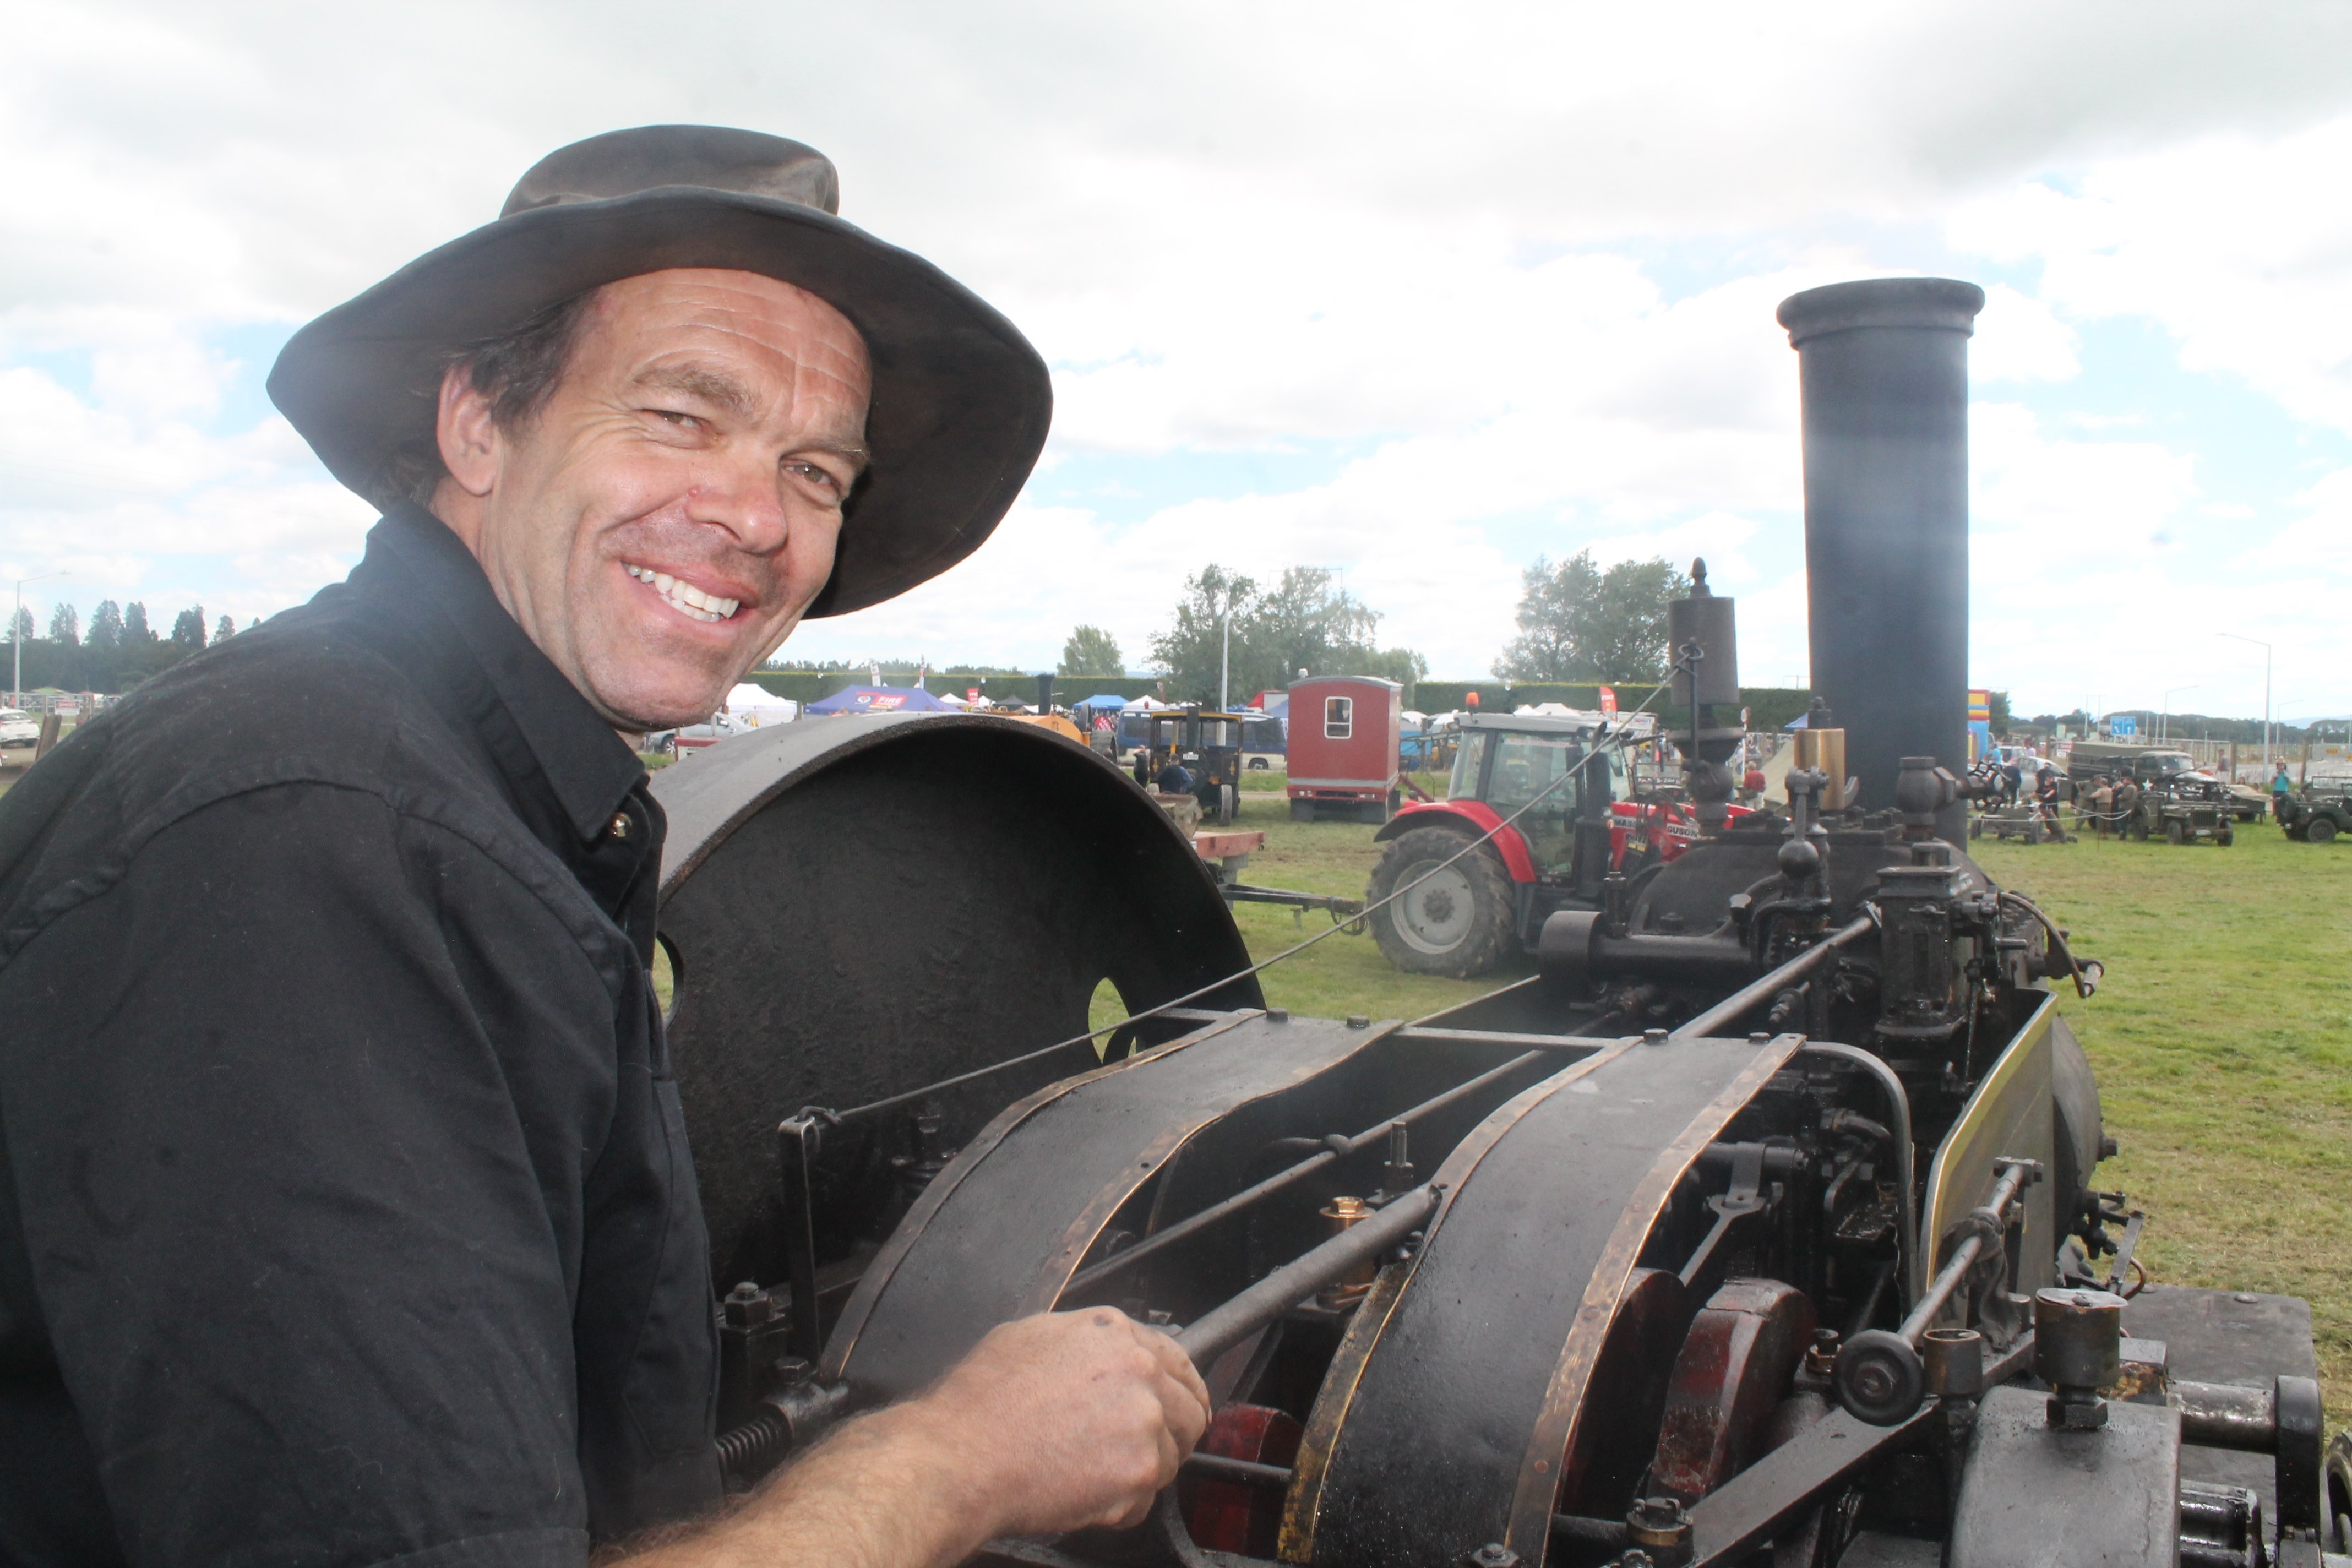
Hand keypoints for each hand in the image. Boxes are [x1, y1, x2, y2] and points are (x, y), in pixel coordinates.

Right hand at [915, 1309, 1211, 1537]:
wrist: (960, 1457)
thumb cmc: (980, 1403)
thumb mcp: (1029, 1338)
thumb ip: (1082, 1342)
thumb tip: (1102, 1352)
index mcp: (1113, 1333)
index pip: (1177, 1360)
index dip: (1182, 1390)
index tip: (1184, 1408)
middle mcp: (1139, 1371)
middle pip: (1188, 1410)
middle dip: (1169, 1435)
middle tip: (1135, 1454)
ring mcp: (1143, 1421)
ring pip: (1170, 1458)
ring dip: (1138, 1472)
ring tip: (1087, 1474)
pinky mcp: (1138, 1472)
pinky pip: (1145, 1500)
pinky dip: (1118, 1507)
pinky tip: (1079, 1494)